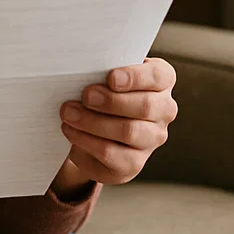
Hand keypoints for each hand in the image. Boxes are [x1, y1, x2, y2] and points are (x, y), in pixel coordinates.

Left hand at [53, 58, 177, 194]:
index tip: (111, 78)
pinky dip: (86, 140)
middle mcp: (164, 110)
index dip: (136, 77)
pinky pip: (111, 153)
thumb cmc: (101, 91)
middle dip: (111, 101)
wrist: (90, 128)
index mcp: (161, 82)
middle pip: (146, 106)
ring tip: (69, 113)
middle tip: (86, 96)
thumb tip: (84, 70)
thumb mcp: (104, 75)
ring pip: (128, 131)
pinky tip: (70, 130)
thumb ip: (102, 70)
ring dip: (94, 121)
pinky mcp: (133, 163)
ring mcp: (152, 139)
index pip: (159, 76)